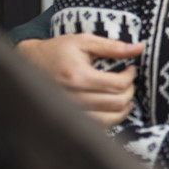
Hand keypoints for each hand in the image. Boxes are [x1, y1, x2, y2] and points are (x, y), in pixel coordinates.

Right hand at [15, 35, 143, 126]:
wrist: (29, 64)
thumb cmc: (58, 51)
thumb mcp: (84, 42)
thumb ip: (113, 46)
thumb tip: (139, 48)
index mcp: (78, 77)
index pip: (118, 84)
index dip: (130, 76)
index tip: (130, 68)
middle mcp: (73, 98)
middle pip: (116, 102)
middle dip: (129, 90)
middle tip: (128, 80)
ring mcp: (70, 111)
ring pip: (109, 119)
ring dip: (123, 107)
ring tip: (125, 94)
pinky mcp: (69, 119)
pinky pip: (97, 127)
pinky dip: (111, 118)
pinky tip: (114, 107)